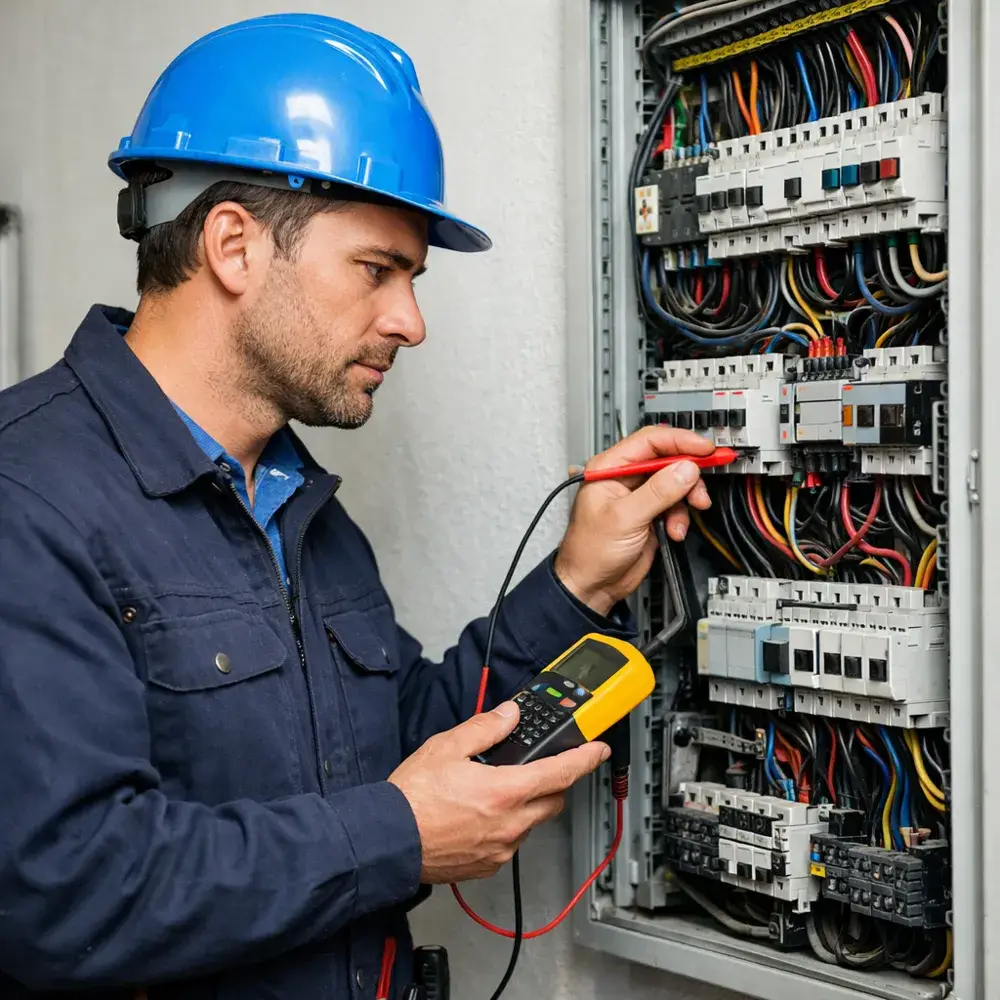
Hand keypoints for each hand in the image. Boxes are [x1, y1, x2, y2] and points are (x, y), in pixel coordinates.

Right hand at [388, 702, 608, 883]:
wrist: (387, 840)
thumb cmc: (412, 798)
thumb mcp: (447, 746)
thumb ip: (485, 727)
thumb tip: (509, 715)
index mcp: (505, 790)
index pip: (561, 773)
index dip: (585, 759)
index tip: (598, 750)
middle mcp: (510, 824)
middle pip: (553, 801)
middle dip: (554, 782)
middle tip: (539, 767)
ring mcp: (500, 849)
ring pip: (531, 823)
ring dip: (527, 805)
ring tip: (496, 790)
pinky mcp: (486, 867)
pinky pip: (510, 843)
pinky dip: (506, 827)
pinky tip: (481, 815)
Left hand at [554, 426, 713, 615]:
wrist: (591, 585)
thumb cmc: (589, 552)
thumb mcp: (625, 518)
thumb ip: (657, 492)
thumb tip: (685, 469)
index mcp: (609, 468)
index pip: (650, 441)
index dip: (680, 442)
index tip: (704, 449)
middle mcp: (624, 477)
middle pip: (667, 459)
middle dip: (688, 472)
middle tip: (704, 483)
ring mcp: (639, 496)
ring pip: (676, 482)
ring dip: (686, 499)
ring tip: (686, 514)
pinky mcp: (650, 513)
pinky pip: (676, 504)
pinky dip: (681, 517)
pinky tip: (674, 531)